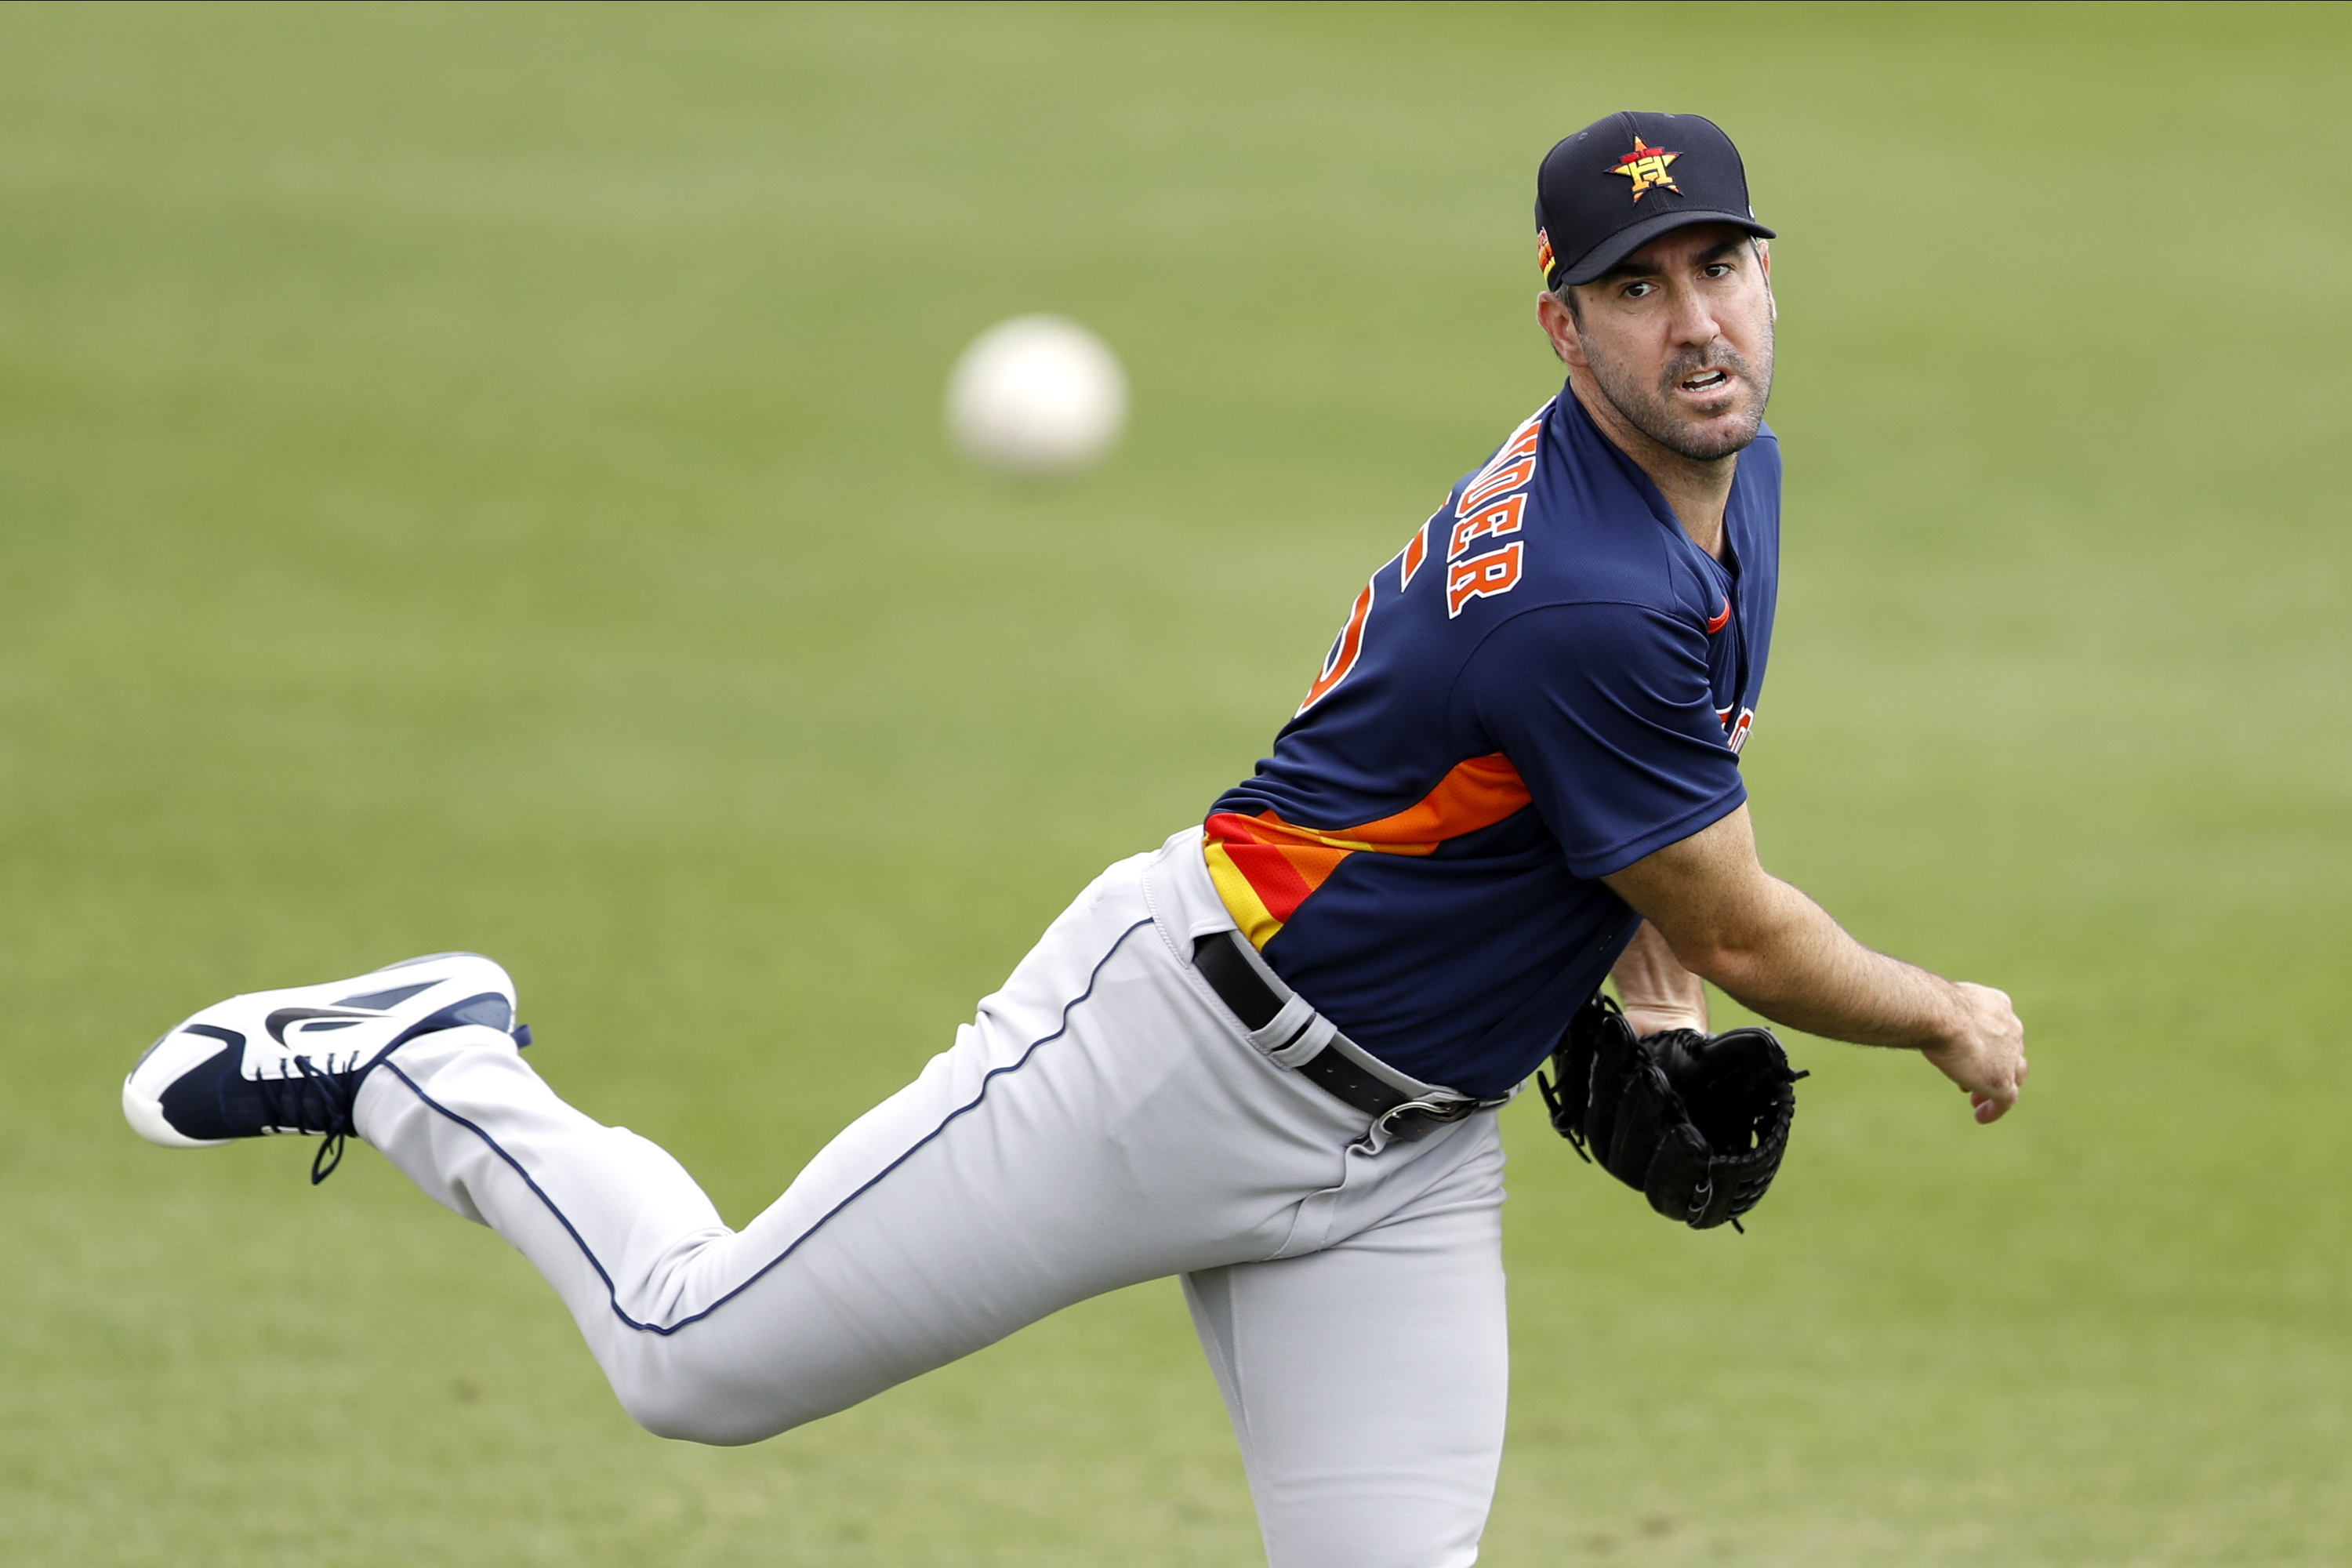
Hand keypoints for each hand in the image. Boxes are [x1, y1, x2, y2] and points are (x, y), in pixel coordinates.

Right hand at [1920, 982, 2027, 1123]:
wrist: (1940, 1015)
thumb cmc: (1929, 1005)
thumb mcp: (1938, 1003)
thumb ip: (1939, 1012)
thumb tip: (1917, 1016)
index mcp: (1998, 1005)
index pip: (2000, 1028)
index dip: (1986, 1043)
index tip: (1968, 1053)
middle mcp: (2011, 1029)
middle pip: (2011, 1052)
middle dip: (1996, 1065)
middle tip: (1974, 1078)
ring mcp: (2010, 1057)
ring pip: (2014, 1077)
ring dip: (1998, 1089)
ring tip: (1977, 1102)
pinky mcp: (2002, 1081)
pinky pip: (2007, 1100)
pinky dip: (1995, 1110)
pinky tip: (1980, 1117)